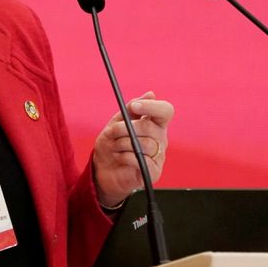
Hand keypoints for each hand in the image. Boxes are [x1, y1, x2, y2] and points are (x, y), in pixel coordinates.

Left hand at [91, 91, 174, 207]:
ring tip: (113, 146)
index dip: (152, 107)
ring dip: (122, 143)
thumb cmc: (111, 144)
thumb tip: (151, 93)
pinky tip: (119, 157)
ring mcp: (158, 156)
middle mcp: (160, 139)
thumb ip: (131, 109)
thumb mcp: (116, 122)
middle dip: (125, 128)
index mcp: (154, 124)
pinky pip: (142, 161)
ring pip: (145, 144)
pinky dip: (125, 157)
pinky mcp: (154, 172)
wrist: (102, 169)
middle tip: (112, 131)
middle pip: (150, 127)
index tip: (133, 107)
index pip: (166, 111)